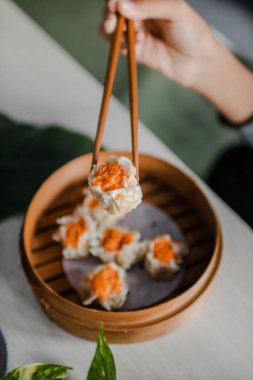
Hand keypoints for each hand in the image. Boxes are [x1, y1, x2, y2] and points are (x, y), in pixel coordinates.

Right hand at [102, 0, 252, 123]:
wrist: (198, 62)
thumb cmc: (192, 32)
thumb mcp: (175, 11)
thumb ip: (149, 7)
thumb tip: (121, 5)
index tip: (114, 2)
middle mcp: (141, 14)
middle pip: (114, 9)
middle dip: (110, 12)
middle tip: (113, 18)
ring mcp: (136, 32)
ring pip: (111, 28)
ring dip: (112, 29)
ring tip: (127, 32)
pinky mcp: (135, 51)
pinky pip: (119, 46)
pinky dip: (121, 44)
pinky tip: (137, 43)